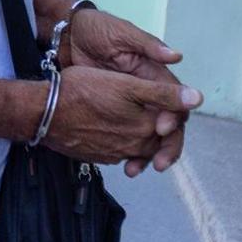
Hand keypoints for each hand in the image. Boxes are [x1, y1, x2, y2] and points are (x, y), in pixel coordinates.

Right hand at [44, 65, 201, 166]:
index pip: (174, 124)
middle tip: (153, 115)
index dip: (174, 111)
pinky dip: (120, 144)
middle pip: (157, 139)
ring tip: (133, 126)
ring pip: (138, 147)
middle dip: (160, 129)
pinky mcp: (98, 156)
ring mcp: (115, 154)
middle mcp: (135, 146)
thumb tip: (197, 98)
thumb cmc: (83, 92)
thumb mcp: (126, 85)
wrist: (43, 113)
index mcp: (147, 128)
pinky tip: (112, 132)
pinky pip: (118, 152)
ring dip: (141, 141)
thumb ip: (163, 94)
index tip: (167, 100)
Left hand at [59, 8, 190, 174]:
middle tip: (160, 163)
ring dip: (147, 153)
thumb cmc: (98, 29)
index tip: (162, 128)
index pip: (174, 100)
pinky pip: (126, 135)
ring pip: (146, 134)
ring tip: (137, 169)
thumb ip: (147, 46)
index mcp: (153, 73)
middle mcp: (145, 90)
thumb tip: (176, 56)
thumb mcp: (122, 34)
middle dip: (167, 144)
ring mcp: (128, 102)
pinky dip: (127, 150)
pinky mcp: (111, 109)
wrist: (68, 33)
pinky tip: (122, 164)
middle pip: (166, 123)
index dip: (173, 116)